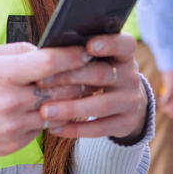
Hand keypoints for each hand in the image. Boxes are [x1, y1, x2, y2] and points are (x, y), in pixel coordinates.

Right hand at [0, 40, 114, 173]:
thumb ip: (17, 52)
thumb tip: (46, 49)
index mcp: (3, 75)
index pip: (50, 63)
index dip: (73, 56)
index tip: (87, 49)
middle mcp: (10, 103)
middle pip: (62, 89)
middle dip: (81, 78)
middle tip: (96, 69)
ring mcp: (14, 127)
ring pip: (57, 111)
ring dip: (71, 99)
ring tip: (79, 86)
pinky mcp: (15, 144)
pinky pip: (43, 127)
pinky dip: (49, 116)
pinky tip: (50, 106)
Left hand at [31, 34, 148, 142]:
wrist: (127, 103)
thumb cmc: (101, 74)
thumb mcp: (102, 60)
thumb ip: (82, 54)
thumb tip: (47, 52)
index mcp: (124, 55)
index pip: (124, 45)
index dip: (109, 44)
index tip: (88, 45)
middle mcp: (130, 77)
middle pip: (102, 74)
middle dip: (70, 77)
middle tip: (41, 81)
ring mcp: (130, 101)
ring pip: (100, 105)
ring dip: (70, 108)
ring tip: (44, 111)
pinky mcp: (125, 123)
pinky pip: (99, 128)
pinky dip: (75, 129)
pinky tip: (54, 128)